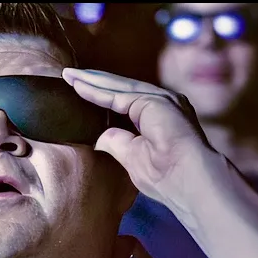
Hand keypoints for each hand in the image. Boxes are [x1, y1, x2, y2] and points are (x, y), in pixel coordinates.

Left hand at [62, 68, 217, 210]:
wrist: (190, 182)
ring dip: (91, 80)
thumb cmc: (167, 177)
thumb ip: (116, 142)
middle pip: (119, 88)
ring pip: (118, 86)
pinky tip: (79, 86)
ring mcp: (161, 99)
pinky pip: (119, 94)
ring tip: (69, 76)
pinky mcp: (156, 102)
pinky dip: (97, 91)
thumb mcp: (132, 157)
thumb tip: (98, 137)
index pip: (121, 100)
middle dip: (91, 81)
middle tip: (67, 75)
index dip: (98, 94)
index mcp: (157, 116)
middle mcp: (161, 103)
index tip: (75, 89)